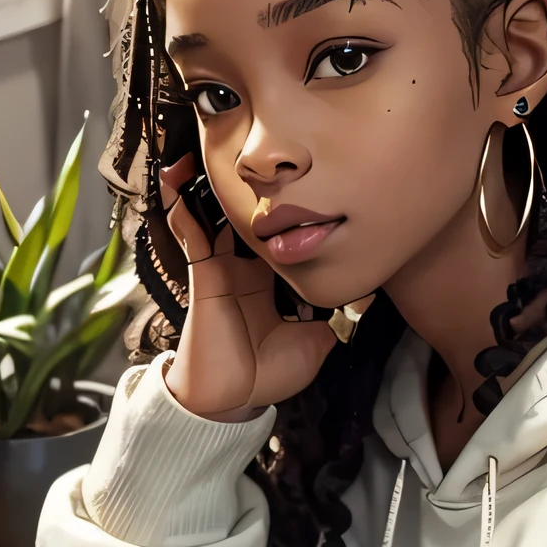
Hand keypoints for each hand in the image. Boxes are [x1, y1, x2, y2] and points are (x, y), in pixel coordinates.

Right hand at [158, 155, 336, 419]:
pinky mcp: (203, 274)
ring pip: (210, 217)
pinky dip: (183, 208)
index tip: (295, 183)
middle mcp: (241, 269)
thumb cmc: (269, 374)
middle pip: (239, 217)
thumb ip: (339, 316)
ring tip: (202, 148)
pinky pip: (190, 234)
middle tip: (248, 151)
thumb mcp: (317, 341)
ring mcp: (219, 269)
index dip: (280, 210)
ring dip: (204, 186)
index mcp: (265, 282)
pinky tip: (178, 181)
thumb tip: (369, 295)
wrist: (234, 398)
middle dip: (240, 187)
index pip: (273, 236)